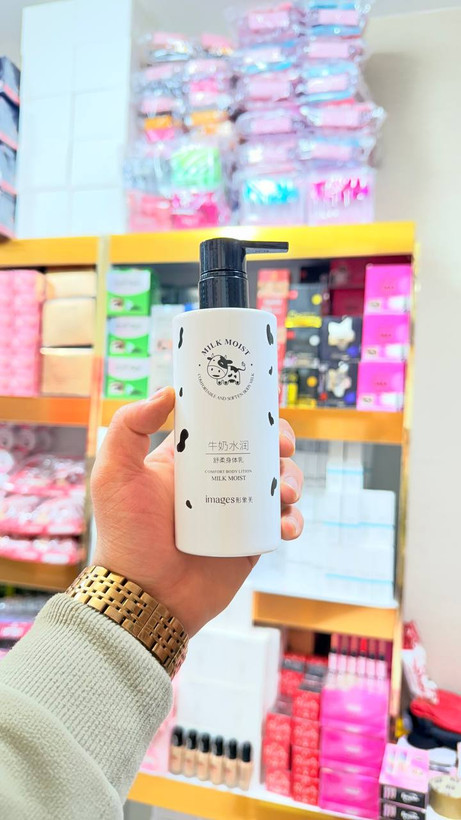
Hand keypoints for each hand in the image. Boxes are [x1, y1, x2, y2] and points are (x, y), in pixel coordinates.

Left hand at [91, 387, 302, 635]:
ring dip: (292, 479)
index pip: (224, 423)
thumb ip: (129, 427)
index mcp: (189, 459)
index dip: (248, 412)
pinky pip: (282, 522)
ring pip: (277, 483)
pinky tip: (286, 525)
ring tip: (286, 493)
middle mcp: (215, 480)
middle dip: (280, 443)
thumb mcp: (115, 474)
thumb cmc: (126, 536)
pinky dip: (293, 520)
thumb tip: (168, 393)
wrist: (146, 597)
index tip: (263, 408)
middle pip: (260, 448)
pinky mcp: (251, 540)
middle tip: (283, 447)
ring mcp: (236, 510)